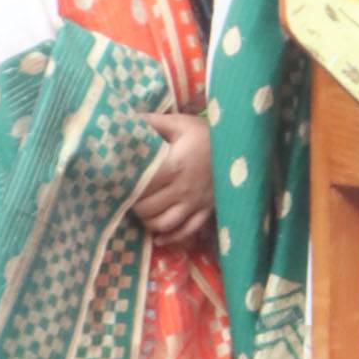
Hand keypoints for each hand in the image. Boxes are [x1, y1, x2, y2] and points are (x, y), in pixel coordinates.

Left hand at [132, 109, 214, 245]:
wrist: (240, 144)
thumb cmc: (206, 133)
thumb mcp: (180, 122)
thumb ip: (152, 123)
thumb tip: (126, 121)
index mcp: (175, 166)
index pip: (143, 185)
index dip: (127, 187)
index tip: (119, 183)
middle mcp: (184, 189)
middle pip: (149, 208)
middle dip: (134, 205)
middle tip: (127, 198)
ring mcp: (196, 203)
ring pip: (164, 224)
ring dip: (148, 222)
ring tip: (142, 213)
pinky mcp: (207, 211)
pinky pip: (187, 231)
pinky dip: (170, 238)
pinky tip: (159, 237)